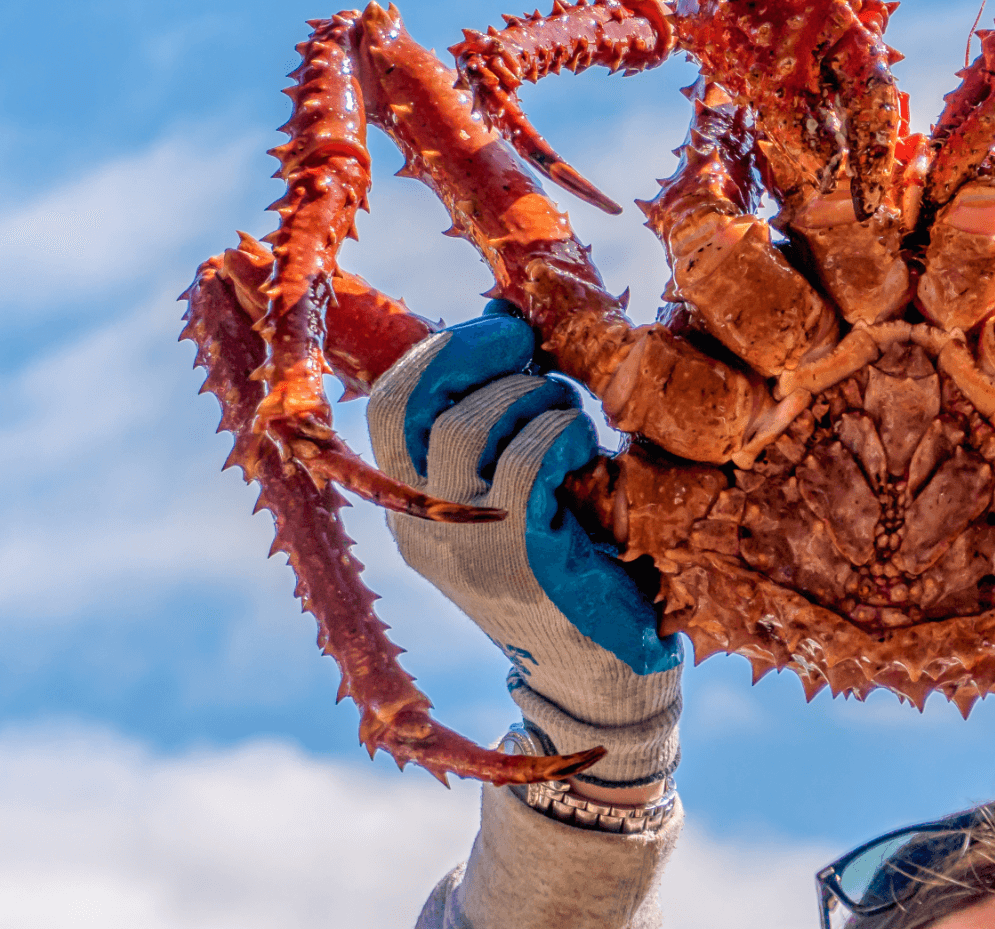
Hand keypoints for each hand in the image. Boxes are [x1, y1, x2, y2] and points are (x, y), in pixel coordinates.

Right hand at [366, 301, 682, 789]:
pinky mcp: (518, 564)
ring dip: (537, 396)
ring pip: (476, 422)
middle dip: (477, 350)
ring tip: (572, 419)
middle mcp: (420, 528)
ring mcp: (463, 549)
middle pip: (411, 400)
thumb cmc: (578, 568)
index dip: (440, 348)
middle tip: (534, 350)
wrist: (607, 679)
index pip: (386, 403)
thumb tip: (504, 315)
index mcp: (411, 509)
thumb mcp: (519, 493)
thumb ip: (500, 424)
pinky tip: (585, 456)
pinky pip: (528, 460)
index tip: (503, 330)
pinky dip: (563, 435)